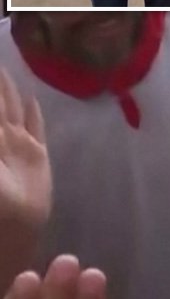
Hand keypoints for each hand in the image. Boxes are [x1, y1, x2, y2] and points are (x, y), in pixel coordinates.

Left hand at [0, 69, 49, 230]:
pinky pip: (36, 127)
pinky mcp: (37, 154)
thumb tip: (13, 107)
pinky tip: (31, 98)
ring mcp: (19, 144)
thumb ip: (8, 135)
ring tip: (4, 68)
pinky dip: (34, 112)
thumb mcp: (1, 165)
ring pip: (12, 108)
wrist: (12, 230)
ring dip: (8, 89)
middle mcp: (2, 136)